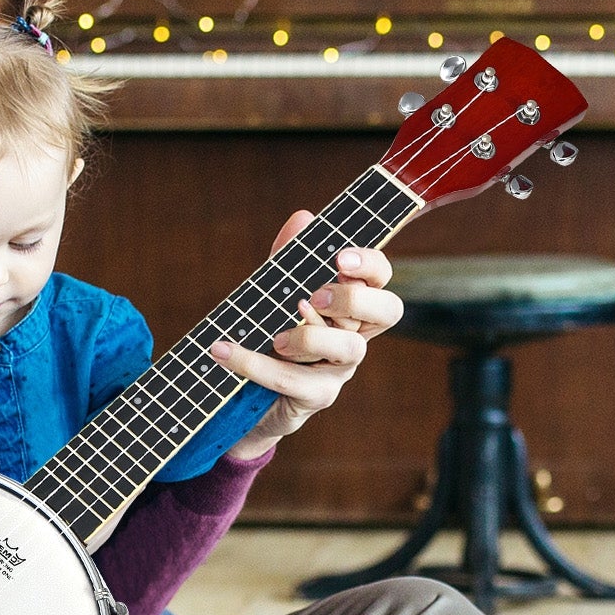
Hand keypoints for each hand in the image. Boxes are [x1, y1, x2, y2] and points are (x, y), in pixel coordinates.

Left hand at [214, 211, 402, 459]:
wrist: (242, 395)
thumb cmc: (267, 335)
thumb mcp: (273, 294)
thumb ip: (288, 260)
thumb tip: (303, 217)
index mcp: (351, 306)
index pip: (381, 279)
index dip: (371, 266)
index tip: (339, 258)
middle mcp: (355, 335)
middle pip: (388, 310)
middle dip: (354, 298)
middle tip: (313, 296)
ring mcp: (340, 369)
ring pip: (350, 348)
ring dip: (311, 336)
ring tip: (275, 338)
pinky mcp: (316, 396)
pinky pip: (294, 380)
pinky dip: (256, 364)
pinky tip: (225, 352)